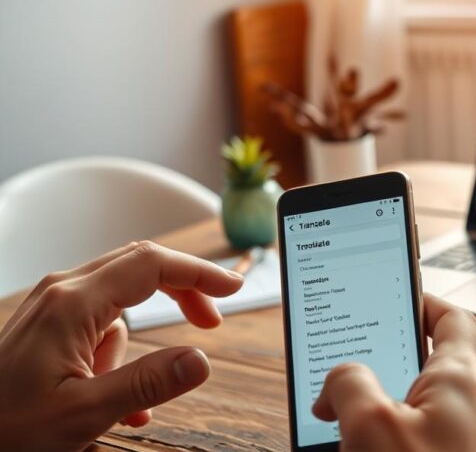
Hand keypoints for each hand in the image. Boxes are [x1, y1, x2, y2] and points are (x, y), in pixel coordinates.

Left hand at [0, 241, 244, 451]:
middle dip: (181, 294)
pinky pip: (98, 326)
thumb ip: (147, 383)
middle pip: (140, 268)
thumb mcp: (83, 414)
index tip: (232, 289)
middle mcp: (61, 293)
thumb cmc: (6, 430)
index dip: (199, 273)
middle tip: (210, 324)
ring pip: (120, 304)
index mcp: (72, 304)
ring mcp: (51, 307)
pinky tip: (112, 401)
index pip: (152, 265)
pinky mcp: (46, 326)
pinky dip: (116, 357)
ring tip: (125, 401)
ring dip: (135, 346)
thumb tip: (202, 360)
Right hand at [313, 294, 475, 451]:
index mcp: (461, 380)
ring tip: (338, 430)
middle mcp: (475, 410)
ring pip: (420, 416)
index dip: (423, 301)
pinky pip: (425, 447)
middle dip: (382, 372)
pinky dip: (393, 446)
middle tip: (343, 378)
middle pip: (427, 370)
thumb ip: (350, 383)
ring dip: (381, 418)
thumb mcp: (370, 427)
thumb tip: (342, 379)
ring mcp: (471, 447)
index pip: (453, 319)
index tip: (394, 294)